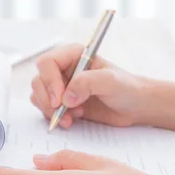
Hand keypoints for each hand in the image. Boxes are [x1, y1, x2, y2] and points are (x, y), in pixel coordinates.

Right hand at [31, 44, 150, 127]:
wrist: (135, 106)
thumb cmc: (127, 88)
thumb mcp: (111, 81)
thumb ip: (87, 83)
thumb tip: (66, 97)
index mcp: (73, 55)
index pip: (47, 63)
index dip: (49, 81)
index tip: (60, 100)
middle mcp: (64, 68)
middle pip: (39, 80)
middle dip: (48, 99)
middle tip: (62, 113)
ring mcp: (62, 86)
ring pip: (39, 95)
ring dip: (50, 110)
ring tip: (71, 118)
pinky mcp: (63, 102)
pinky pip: (45, 108)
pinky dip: (54, 116)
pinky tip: (72, 119)